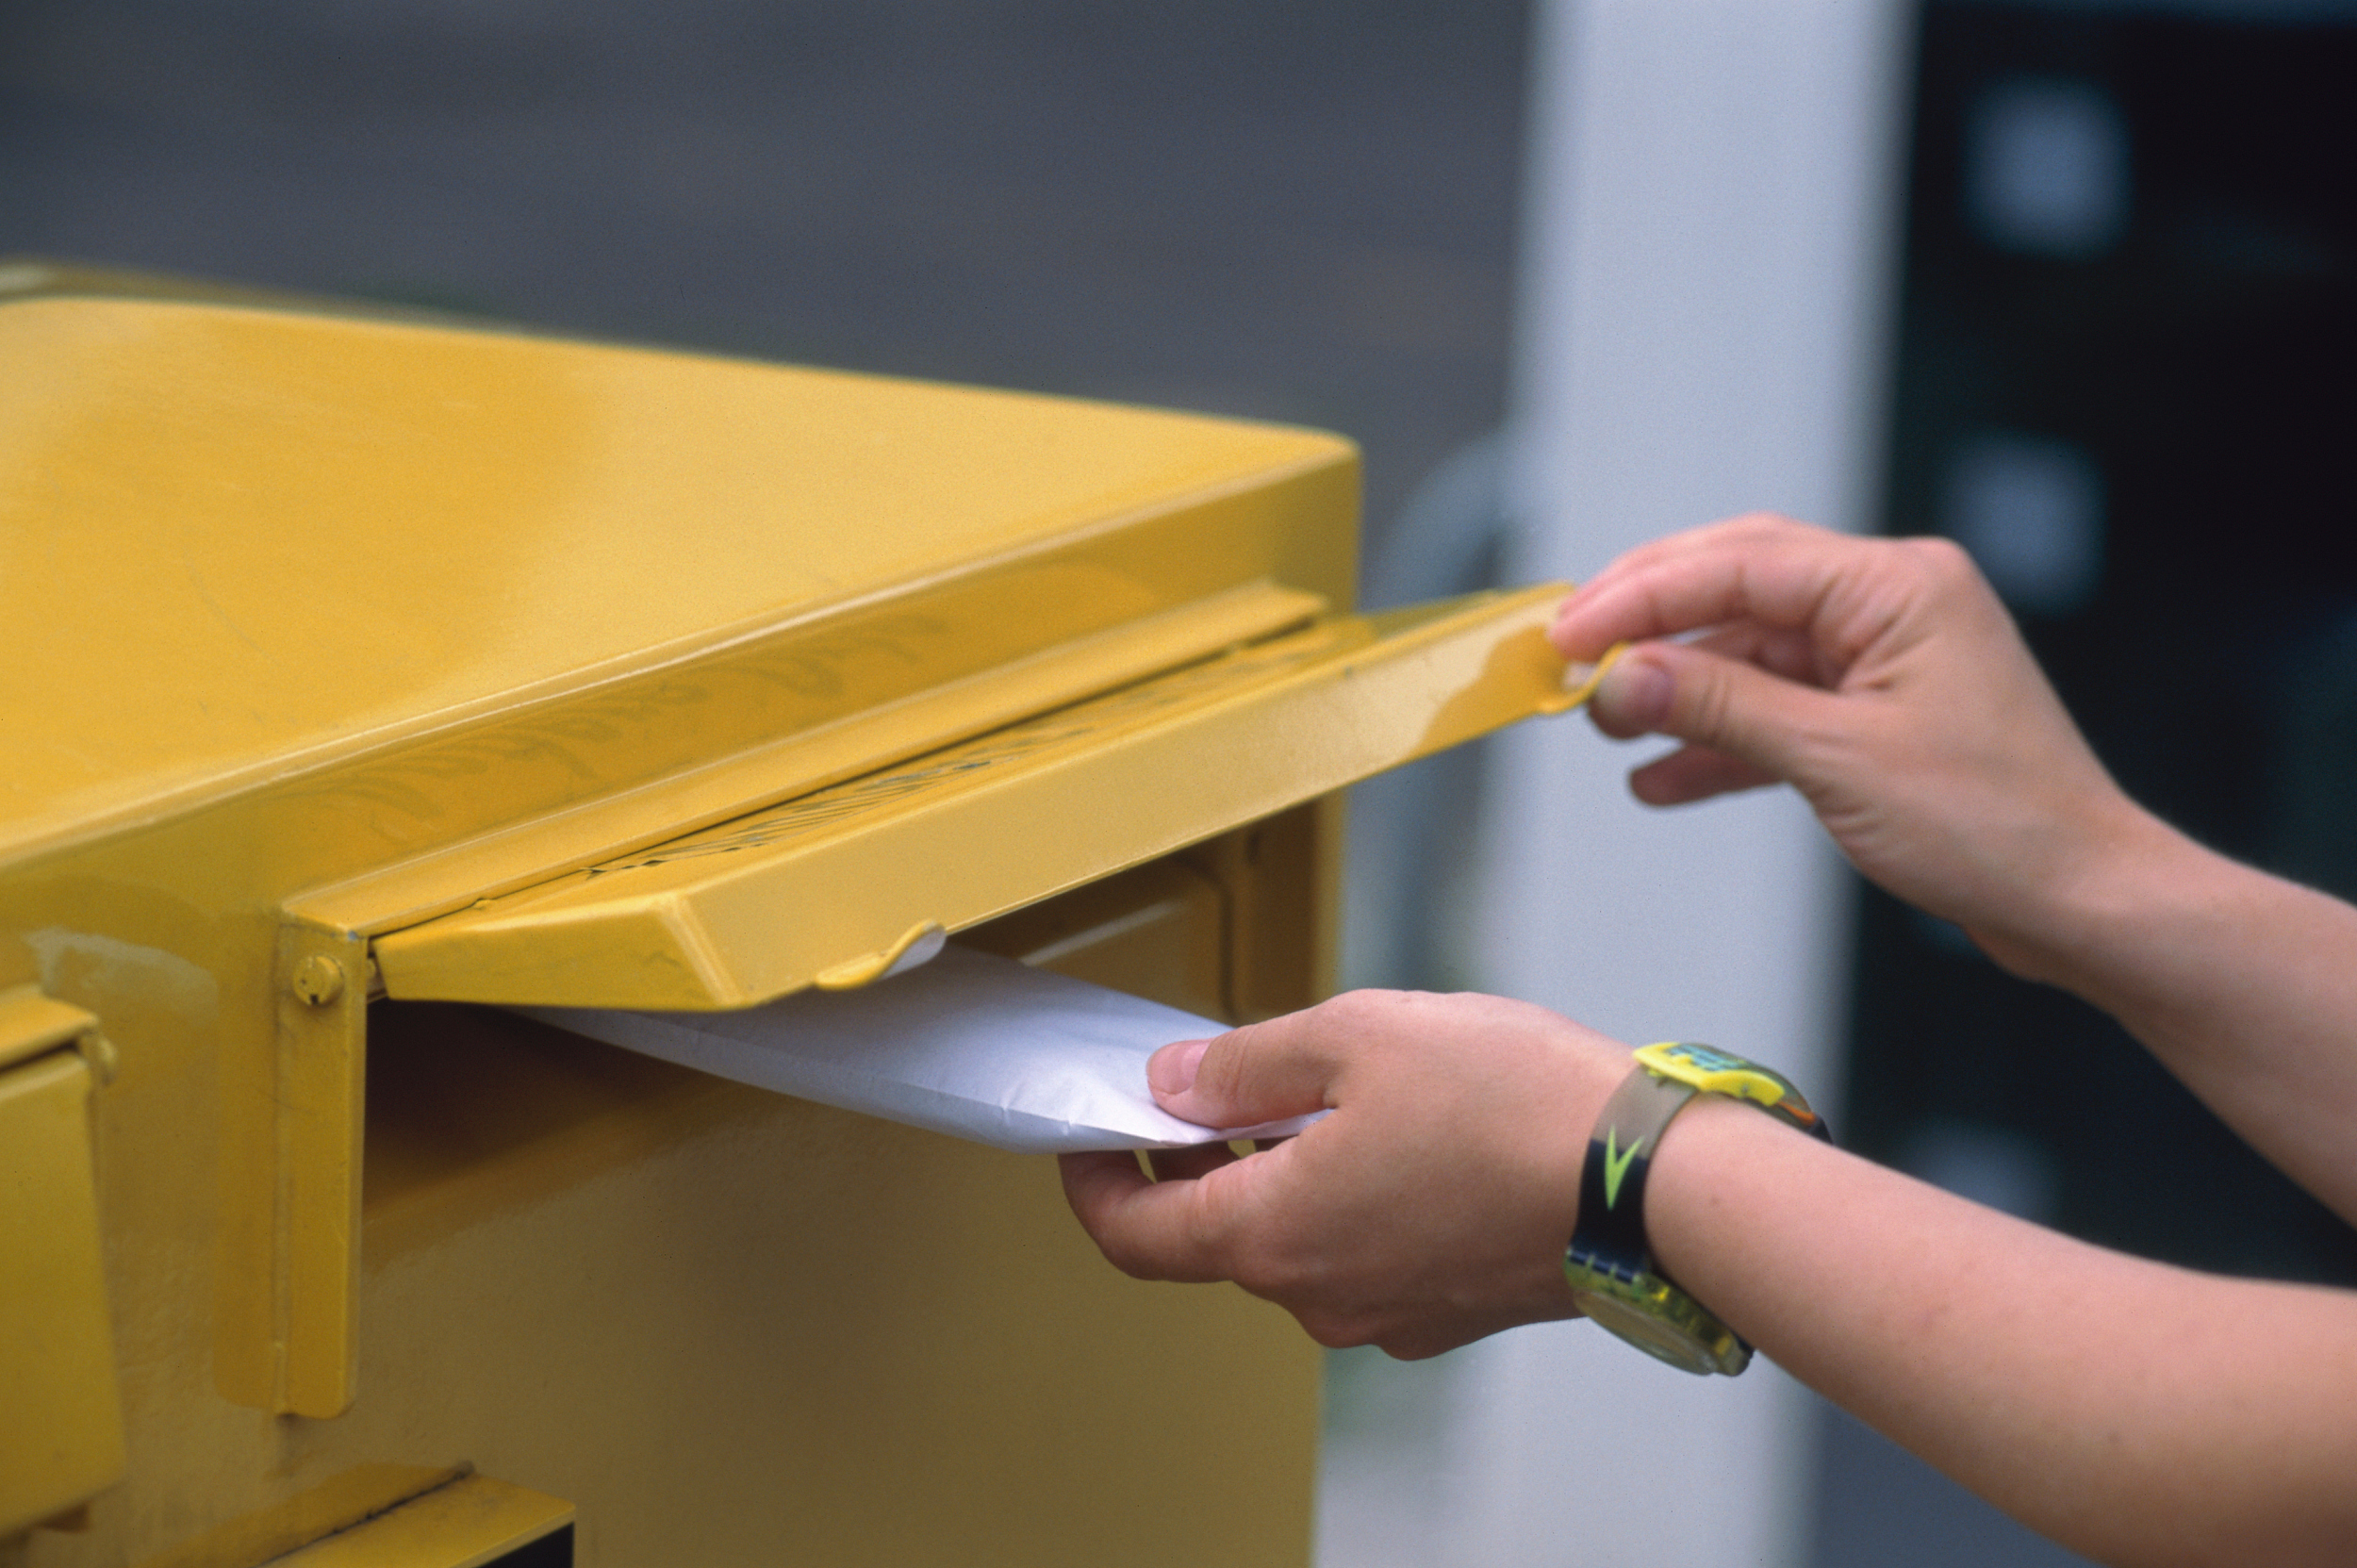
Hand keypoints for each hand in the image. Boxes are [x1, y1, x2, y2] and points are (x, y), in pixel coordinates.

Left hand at [1058, 989, 1626, 1358]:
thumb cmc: (1517, 1106)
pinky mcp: (1447, 1312)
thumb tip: (1174, 1086)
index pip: (1137, 1236)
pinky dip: (1349, 1200)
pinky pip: (1364, 1256)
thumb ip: (1246, 1063)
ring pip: (1296, 1243)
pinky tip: (1396, 1134)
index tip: (1089, 1139)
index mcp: (1276, 1236)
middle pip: (1216, 1237)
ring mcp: (1388, 1314)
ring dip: (1282, 1175)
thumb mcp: (1356, 1036)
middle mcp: (1321, 1297)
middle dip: (1200, 1160)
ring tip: (1328, 1090)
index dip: (1094, 1184)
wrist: (1655, 1182)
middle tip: (1214, 1083)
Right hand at [1550, 514, 2150, 976]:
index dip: (1640, 596)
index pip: (1740, 564)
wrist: (2081, 904)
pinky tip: (1656, 780)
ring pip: (1747, 654)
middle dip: (1647, 626)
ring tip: (1604, 727)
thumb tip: (1616, 676)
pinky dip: (1715, 744)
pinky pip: (1774, 710)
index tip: (1564, 635)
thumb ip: (1721, 708)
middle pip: (1736, 588)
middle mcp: (1889, 603)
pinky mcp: (1875, 717)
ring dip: (1674, 690)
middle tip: (1565, 657)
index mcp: (1896, 585)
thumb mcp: (1837, 760)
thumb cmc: (1993, 827)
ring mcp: (1882, 660)